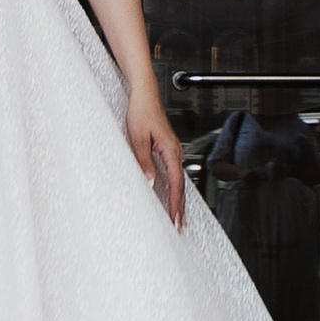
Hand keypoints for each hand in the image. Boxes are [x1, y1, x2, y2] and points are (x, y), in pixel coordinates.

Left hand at [126, 83, 187, 230]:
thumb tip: (149, 181)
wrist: (144, 94)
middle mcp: (176, 151)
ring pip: (179, 180)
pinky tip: (172, 194)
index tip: (174, 218)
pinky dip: (175, 187)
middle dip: (180, 206)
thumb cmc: (141, 112)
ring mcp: (173, 150)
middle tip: (178, 226)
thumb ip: (144, 161)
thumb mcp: (138, 138)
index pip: (176, 183)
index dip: (175, 203)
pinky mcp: (168, 149)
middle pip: (181, 185)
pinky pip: (175, 173)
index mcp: (170, 150)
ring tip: (177, 216)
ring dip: (178, 199)